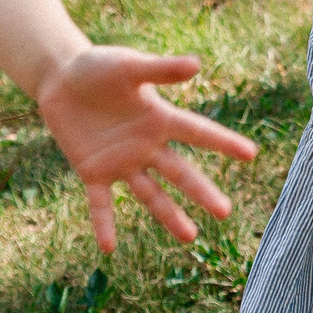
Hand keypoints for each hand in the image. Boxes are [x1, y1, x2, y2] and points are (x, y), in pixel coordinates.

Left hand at [32, 46, 257, 250]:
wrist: (62, 78)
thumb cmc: (99, 67)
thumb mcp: (128, 66)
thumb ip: (159, 70)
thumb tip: (196, 65)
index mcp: (160, 118)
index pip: (197, 133)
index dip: (223, 142)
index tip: (251, 154)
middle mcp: (147, 146)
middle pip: (179, 172)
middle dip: (201, 192)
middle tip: (225, 212)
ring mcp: (121, 162)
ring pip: (150, 194)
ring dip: (168, 215)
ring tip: (190, 237)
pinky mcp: (93, 172)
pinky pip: (101, 202)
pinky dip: (103, 223)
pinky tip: (108, 248)